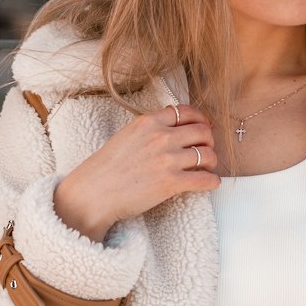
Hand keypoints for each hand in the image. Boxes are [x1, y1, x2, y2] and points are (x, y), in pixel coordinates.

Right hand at [52, 103, 220, 241]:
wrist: (93, 193)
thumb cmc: (106, 168)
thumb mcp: (126, 135)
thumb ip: (149, 129)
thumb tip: (172, 128)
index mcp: (149, 122)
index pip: (186, 112)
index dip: (200, 120)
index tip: (204, 127)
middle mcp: (161, 137)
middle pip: (202, 131)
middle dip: (209, 140)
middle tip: (207, 149)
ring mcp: (167, 159)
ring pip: (208, 154)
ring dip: (212, 161)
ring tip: (207, 167)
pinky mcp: (171, 183)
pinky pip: (205, 179)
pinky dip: (212, 181)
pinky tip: (209, 183)